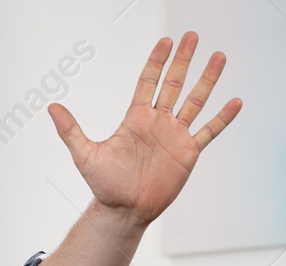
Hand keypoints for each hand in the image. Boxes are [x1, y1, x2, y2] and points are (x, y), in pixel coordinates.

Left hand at [48, 32, 241, 225]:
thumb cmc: (104, 185)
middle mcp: (158, 123)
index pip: (148, 82)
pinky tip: (235, 101)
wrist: (124, 210)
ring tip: (219, 56)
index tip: (165, 41)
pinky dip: (222, 118)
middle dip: (183, 60)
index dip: (157, 61)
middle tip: (192, 36)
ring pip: (195, 101)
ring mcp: (175, 136)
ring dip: (207, 80)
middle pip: (173, 84)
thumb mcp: (84, 154)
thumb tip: (50, 106)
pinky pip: (209, 131)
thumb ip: (70, 130)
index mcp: (135, 119)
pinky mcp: (188, 153)